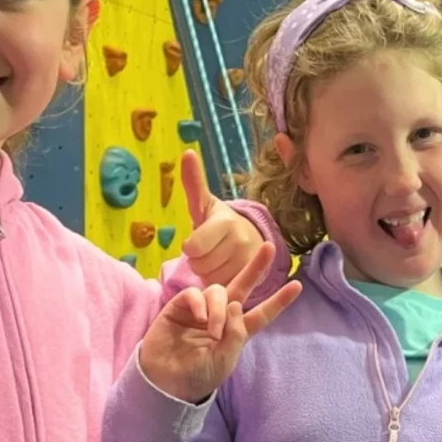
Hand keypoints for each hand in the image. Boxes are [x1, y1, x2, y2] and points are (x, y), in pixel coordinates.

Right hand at [140, 243, 301, 402]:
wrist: (165, 382)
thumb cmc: (197, 375)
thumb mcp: (225, 360)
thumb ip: (236, 333)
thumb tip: (237, 304)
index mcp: (236, 332)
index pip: (261, 314)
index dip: (278, 301)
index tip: (298, 285)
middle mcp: (221, 317)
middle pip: (242, 287)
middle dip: (256, 267)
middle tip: (269, 247)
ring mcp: (200, 310)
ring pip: (218, 292)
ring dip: (219, 308)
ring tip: (212, 330)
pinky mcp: (180, 306)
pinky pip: (194, 294)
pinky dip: (200, 303)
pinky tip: (199, 317)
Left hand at [181, 150, 264, 287]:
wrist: (251, 237)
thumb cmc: (218, 223)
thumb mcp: (204, 204)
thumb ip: (193, 182)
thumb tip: (187, 153)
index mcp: (225, 222)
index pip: (193, 247)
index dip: (190, 248)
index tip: (195, 242)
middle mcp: (240, 240)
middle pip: (199, 265)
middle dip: (199, 261)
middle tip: (208, 251)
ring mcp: (248, 260)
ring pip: (210, 278)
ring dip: (209, 273)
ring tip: (218, 260)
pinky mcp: (254, 278)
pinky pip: (222, 288)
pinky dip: (220, 284)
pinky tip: (226, 271)